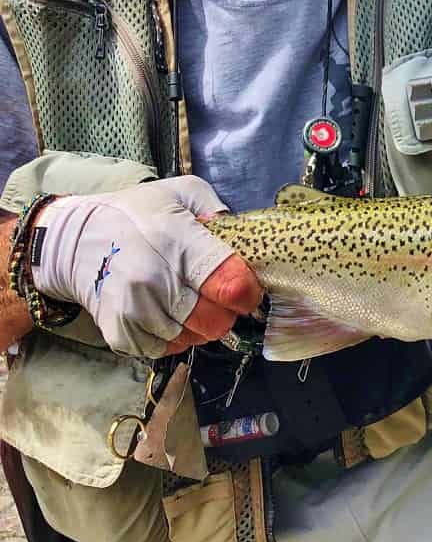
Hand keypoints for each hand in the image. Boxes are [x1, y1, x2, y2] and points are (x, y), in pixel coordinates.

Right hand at [32, 177, 261, 357]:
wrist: (74, 240)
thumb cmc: (136, 213)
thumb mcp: (181, 192)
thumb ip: (216, 210)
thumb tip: (241, 240)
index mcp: (174, 239)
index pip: (229, 283)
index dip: (248, 291)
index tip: (247, 288)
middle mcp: (152, 278)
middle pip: (214, 320)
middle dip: (225, 311)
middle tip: (218, 297)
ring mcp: (132, 309)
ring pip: (192, 338)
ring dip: (199, 325)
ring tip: (190, 301)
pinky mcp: (118, 332)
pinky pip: (165, 349)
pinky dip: (174, 337)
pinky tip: (168, 315)